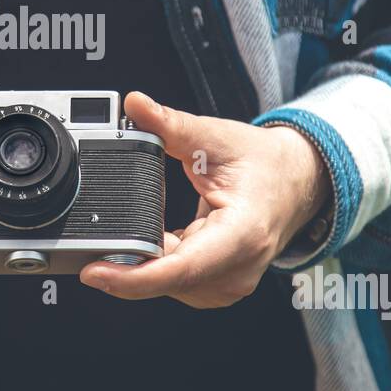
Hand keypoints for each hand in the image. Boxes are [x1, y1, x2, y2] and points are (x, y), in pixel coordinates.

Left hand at [79, 92, 330, 308]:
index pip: (179, 269)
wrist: (297, 181)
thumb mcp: (215, 137)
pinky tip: (156, 239)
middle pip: (167, 280)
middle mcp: (238, 269)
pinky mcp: (220, 285)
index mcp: (241, 234)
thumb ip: (171, 124)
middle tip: (93, 241)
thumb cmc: (264, 163)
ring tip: (138, 229)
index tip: (93, 273)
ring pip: (168, 284)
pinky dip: (160, 262)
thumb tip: (135, 105)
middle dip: (126, 262)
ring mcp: (231, 283)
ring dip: (144, 261)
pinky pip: (177, 282)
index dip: (131, 277)